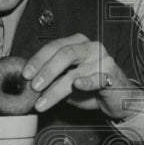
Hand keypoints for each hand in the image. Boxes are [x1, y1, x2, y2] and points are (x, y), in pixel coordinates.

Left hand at [20, 33, 143, 120]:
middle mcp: (91, 47)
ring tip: (43, 101)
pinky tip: (76, 85)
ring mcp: (103, 61)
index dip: (38, 59)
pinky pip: (97, 79)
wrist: (118, 98)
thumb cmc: (90, 86)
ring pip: (76, 72)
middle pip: (65, 54)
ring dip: (56, 88)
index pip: (54, 46)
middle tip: (33, 86)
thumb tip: (27, 83)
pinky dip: (85, 82)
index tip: (25, 74)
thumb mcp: (68, 79)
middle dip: (46, 70)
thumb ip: (52, 76)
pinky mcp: (112, 76)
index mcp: (78, 43)